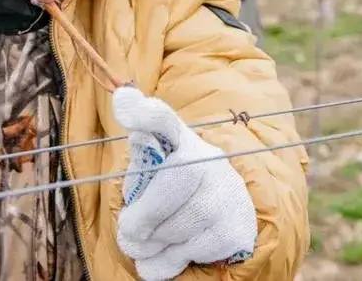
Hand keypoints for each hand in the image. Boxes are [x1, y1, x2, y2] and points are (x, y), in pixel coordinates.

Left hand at [112, 86, 256, 279]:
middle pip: (177, 178)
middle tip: (128, 231)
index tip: (124, 101)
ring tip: (149, 240)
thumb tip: (131, 219)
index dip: (145, 112)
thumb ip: (138, 178)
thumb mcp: (152, 173)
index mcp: (177, 138)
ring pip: (182, 222)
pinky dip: (170, 259)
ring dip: (154, 241)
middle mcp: (208, 158)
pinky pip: (194, 250)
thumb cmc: (170, 190)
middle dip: (146, 213)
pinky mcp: (237, 227)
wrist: (220, 212)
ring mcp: (227, 191)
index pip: (163, 119)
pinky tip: (172, 250)